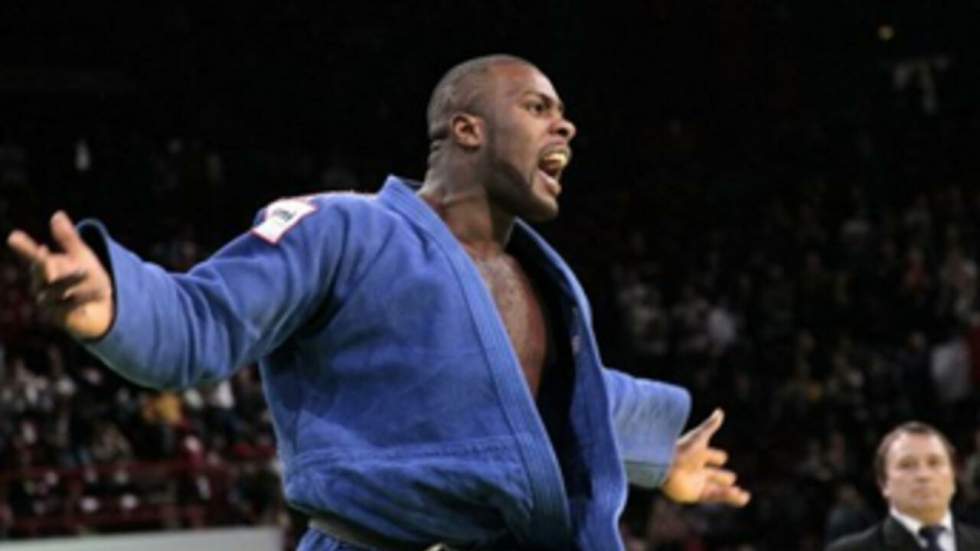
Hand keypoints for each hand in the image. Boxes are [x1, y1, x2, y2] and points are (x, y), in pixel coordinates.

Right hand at [6, 211, 114, 339]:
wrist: (102, 308)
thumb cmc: (88, 280)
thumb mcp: (81, 256)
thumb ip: (68, 239)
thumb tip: (57, 214)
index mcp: (44, 268)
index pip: (32, 256)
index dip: (24, 248)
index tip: (14, 238)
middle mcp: (41, 285)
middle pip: (39, 272)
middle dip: (40, 262)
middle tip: (42, 251)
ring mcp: (48, 303)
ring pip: (55, 290)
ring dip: (71, 280)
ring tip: (85, 270)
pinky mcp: (60, 318)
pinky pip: (69, 307)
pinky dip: (83, 298)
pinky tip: (97, 291)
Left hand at [661, 408, 750, 506]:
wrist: (666, 467)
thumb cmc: (681, 450)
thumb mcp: (699, 437)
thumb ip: (710, 425)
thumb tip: (720, 411)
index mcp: (695, 454)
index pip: (708, 455)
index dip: (715, 456)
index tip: (723, 458)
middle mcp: (695, 469)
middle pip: (711, 474)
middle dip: (721, 476)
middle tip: (732, 478)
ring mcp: (695, 482)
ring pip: (716, 488)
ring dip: (729, 492)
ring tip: (744, 496)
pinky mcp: (695, 494)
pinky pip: (715, 496)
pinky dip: (728, 497)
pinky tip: (742, 497)